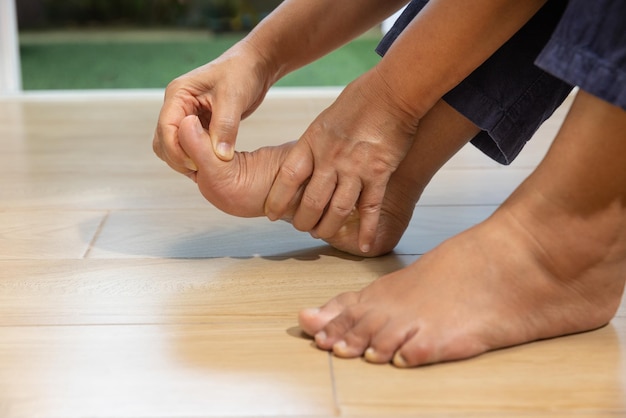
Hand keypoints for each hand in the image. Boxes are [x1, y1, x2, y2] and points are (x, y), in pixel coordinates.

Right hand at [153, 40, 273, 174]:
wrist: (255, 65)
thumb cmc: (243, 73)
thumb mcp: (234, 98)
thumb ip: (225, 127)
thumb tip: (220, 156)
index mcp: (178, 94)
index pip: (166, 128)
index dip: (177, 150)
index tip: (196, 164)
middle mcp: (177, 105)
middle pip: (164, 141)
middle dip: (179, 158)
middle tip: (202, 173)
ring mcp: (186, 115)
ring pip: (174, 146)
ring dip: (187, 160)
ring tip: (209, 171)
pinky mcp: (198, 124)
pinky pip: (190, 146)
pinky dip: (197, 157)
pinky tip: (213, 165)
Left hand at [264, 68, 419, 252]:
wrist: (391, 92)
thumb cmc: (358, 101)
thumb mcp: (324, 120)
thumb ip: (314, 144)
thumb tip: (304, 161)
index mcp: (312, 143)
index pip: (287, 179)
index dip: (276, 200)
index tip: (270, 214)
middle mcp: (330, 159)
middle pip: (311, 202)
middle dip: (303, 221)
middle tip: (302, 228)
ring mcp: (355, 169)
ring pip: (337, 210)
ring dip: (329, 228)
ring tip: (324, 234)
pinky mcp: (379, 174)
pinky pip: (370, 209)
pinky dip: (367, 230)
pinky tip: (365, 246)